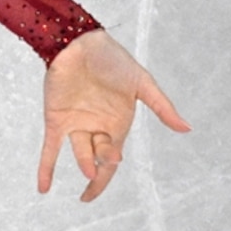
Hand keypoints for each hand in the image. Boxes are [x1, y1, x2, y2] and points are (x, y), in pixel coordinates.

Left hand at [38, 29, 189, 201]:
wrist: (81, 41)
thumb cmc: (114, 60)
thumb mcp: (142, 83)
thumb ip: (161, 107)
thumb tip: (187, 128)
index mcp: (117, 123)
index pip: (115, 156)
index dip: (112, 166)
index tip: (115, 162)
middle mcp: (96, 128)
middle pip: (99, 157)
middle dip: (103, 162)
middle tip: (106, 158)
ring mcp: (76, 125)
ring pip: (79, 153)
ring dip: (83, 163)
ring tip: (88, 172)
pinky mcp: (55, 120)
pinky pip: (50, 150)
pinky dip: (45, 170)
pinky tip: (43, 190)